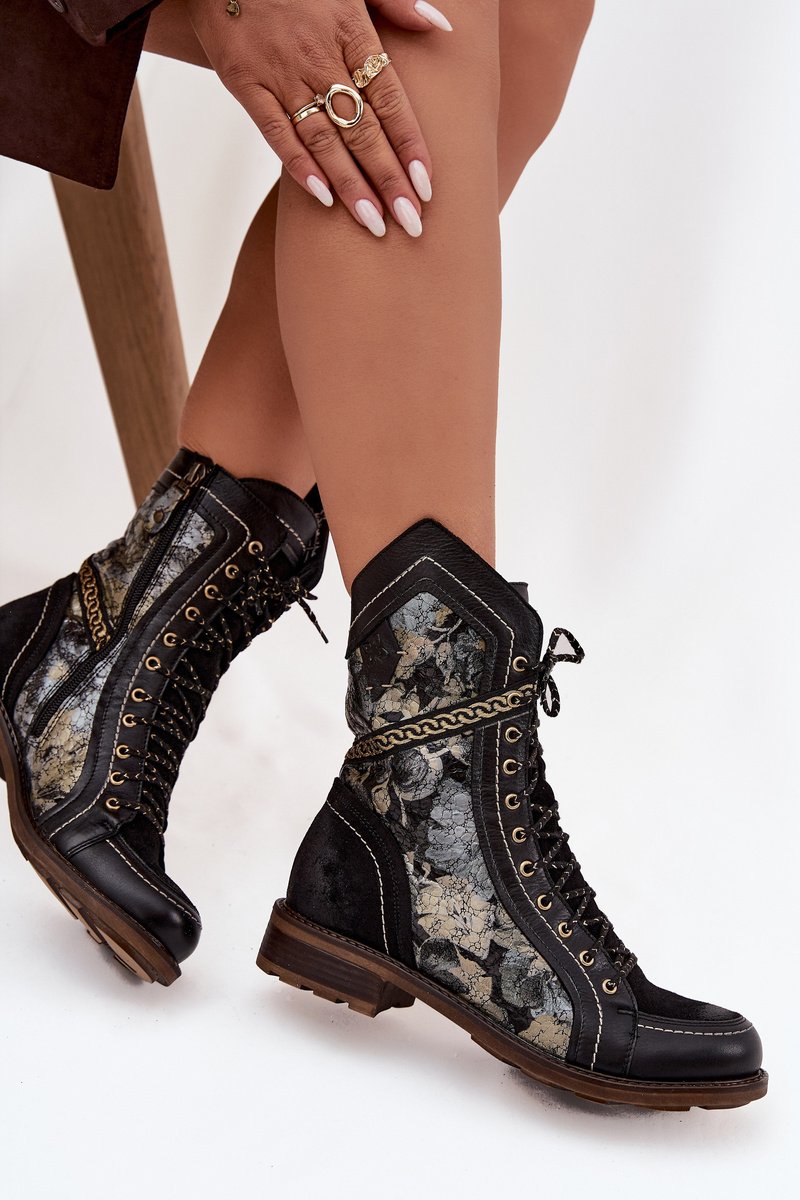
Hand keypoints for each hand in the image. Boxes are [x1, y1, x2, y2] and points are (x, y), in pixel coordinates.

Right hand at [184, 0, 453, 235]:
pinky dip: (299, 166)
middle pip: (362, 129)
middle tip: (411, 222)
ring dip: (351, 185)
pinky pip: (275, 133)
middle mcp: (319, 57)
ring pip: (323, 139)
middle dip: (388, 180)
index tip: (428, 185)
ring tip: (375, 224)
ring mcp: (281, 74)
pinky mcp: (245, 84)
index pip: (390, 98)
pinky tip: (322, 199)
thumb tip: (441, 26)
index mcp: (351, 31)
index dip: (409, 145)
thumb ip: (396, 3)